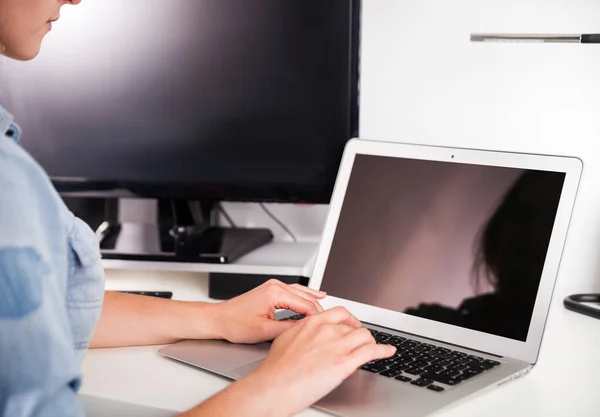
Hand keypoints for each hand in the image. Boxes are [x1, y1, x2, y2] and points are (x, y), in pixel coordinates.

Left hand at [211, 279, 325, 343]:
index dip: (319, 317)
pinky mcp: (271, 290)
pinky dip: (306, 295)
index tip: (328, 327)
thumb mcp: (264, 331)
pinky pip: (294, 291)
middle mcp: (275, 286)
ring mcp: (273, 286)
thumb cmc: (235, 324)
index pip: (306, 305)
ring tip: (328, 312)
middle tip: (332, 322)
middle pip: (306, 297)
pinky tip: (316, 296)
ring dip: (315, 302)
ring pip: (302, 292)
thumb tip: (305, 329)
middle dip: (320, 309)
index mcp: (275, 293)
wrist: (219, 319)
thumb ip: (288, 329)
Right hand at [248, 307, 395, 415]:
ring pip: (365, 336)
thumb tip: (309, 337)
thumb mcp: (286, 340)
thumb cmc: (275, 369)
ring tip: (373, 348)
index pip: (340, 313)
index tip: (352, 325)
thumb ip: (303, 333)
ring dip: (371, 342)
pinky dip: (383, 350)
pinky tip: (388, 351)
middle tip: (361, 341)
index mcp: (312, 322)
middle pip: (354, 325)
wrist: (274, 386)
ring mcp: (337, 345)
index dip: (350, 320)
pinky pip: (371, 351)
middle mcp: (326, 330)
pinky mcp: (344, 362)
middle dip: (359, 334)